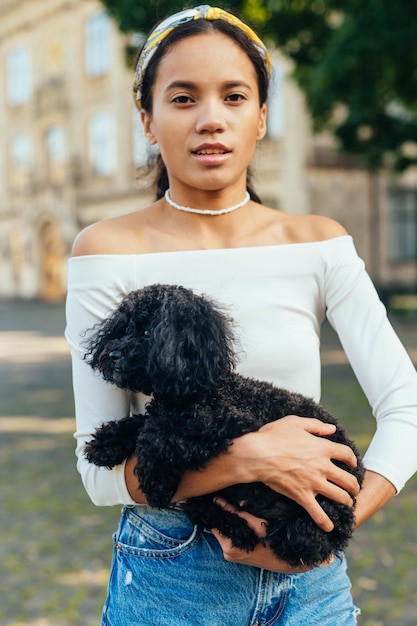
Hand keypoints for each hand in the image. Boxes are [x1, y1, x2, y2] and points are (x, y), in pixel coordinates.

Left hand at [211, 498, 333, 572]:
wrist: (287, 559)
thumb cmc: (274, 539)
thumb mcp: (256, 521)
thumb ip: (236, 511)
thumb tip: (217, 500)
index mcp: (230, 546)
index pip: (214, 523)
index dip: (217, 511)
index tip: (219, 499)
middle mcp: (227, 553)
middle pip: (218, 528)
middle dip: (223, 516)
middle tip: (229, 502)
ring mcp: (231, 556)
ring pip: (224, 532)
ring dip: (229, 522)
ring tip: (237, 512)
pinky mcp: (235, 556)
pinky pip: (229, 538)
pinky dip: (233, 529)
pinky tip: (241, 523)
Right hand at [230, 415, 359, 531]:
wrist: (257, 454)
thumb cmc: (273, 436)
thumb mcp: (295, 422)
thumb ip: (316, 426)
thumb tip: (332, 429)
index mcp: (322, 448)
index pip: (347, 455)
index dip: (352, 460)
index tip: (352, 464)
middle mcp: (322, 466)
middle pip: (348, 479)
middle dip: (354, 486)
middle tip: (353, 489)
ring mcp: (313, 483)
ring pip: (340, 496)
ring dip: (346, 501)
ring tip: (347, 503)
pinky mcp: (302, 495)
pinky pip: (317, 513)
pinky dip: (325, 522)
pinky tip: (329, 527)